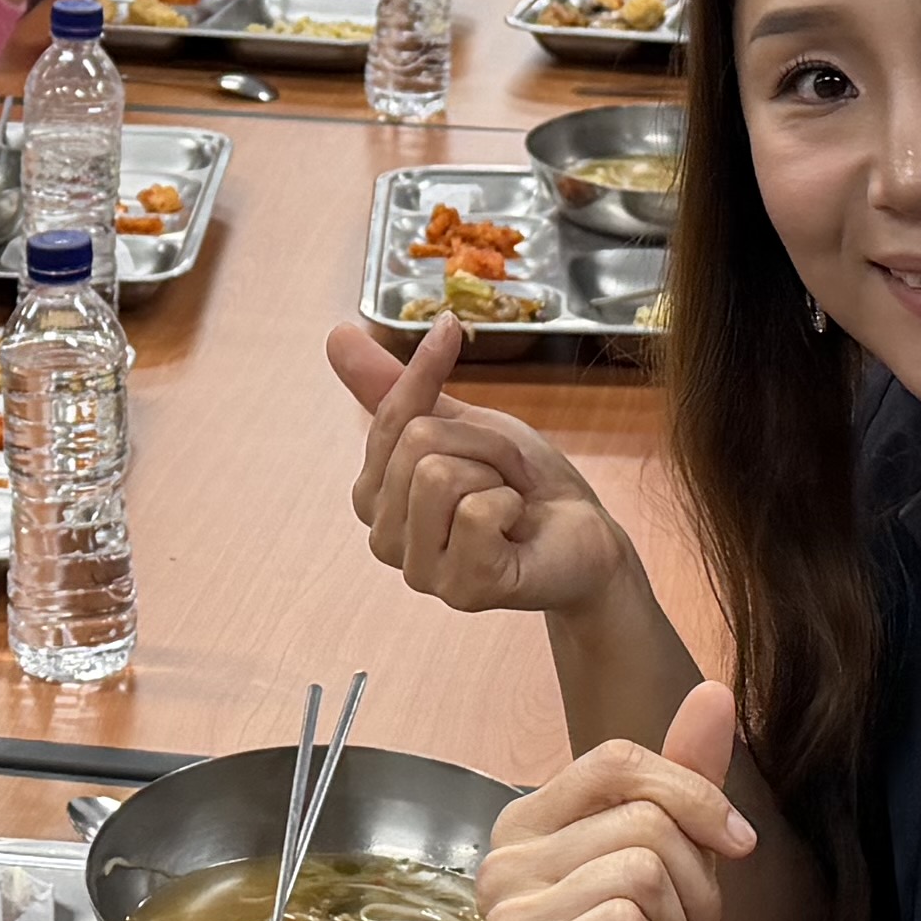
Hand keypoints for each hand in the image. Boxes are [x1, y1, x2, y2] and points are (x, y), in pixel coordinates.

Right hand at [328, 318, 634, 619]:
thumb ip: (396, 388)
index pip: (389, 418)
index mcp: (374, 497)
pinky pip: (475, 513)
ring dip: (496, 473)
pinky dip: (510, 506)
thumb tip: (337, 333)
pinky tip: (516, 530)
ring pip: (439, 475)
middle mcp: (384, 539)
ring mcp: (420, 571)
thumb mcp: (459, 422)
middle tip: (504, 474)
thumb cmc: (521, 482)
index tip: (450, 331)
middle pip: (417, 441)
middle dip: (481, 443)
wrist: (583, 533)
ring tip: (509, 501)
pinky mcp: (460, 589)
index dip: (428, 374)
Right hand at [481, 686, 750, 920]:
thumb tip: (712, 689)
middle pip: (642, 820)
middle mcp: (500, 867)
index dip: (695, 797)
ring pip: (642, 870)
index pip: (617, 761)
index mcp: (527, 827)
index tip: (732, 846)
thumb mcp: (689, 859)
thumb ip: (688, 777)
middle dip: (693, 888)